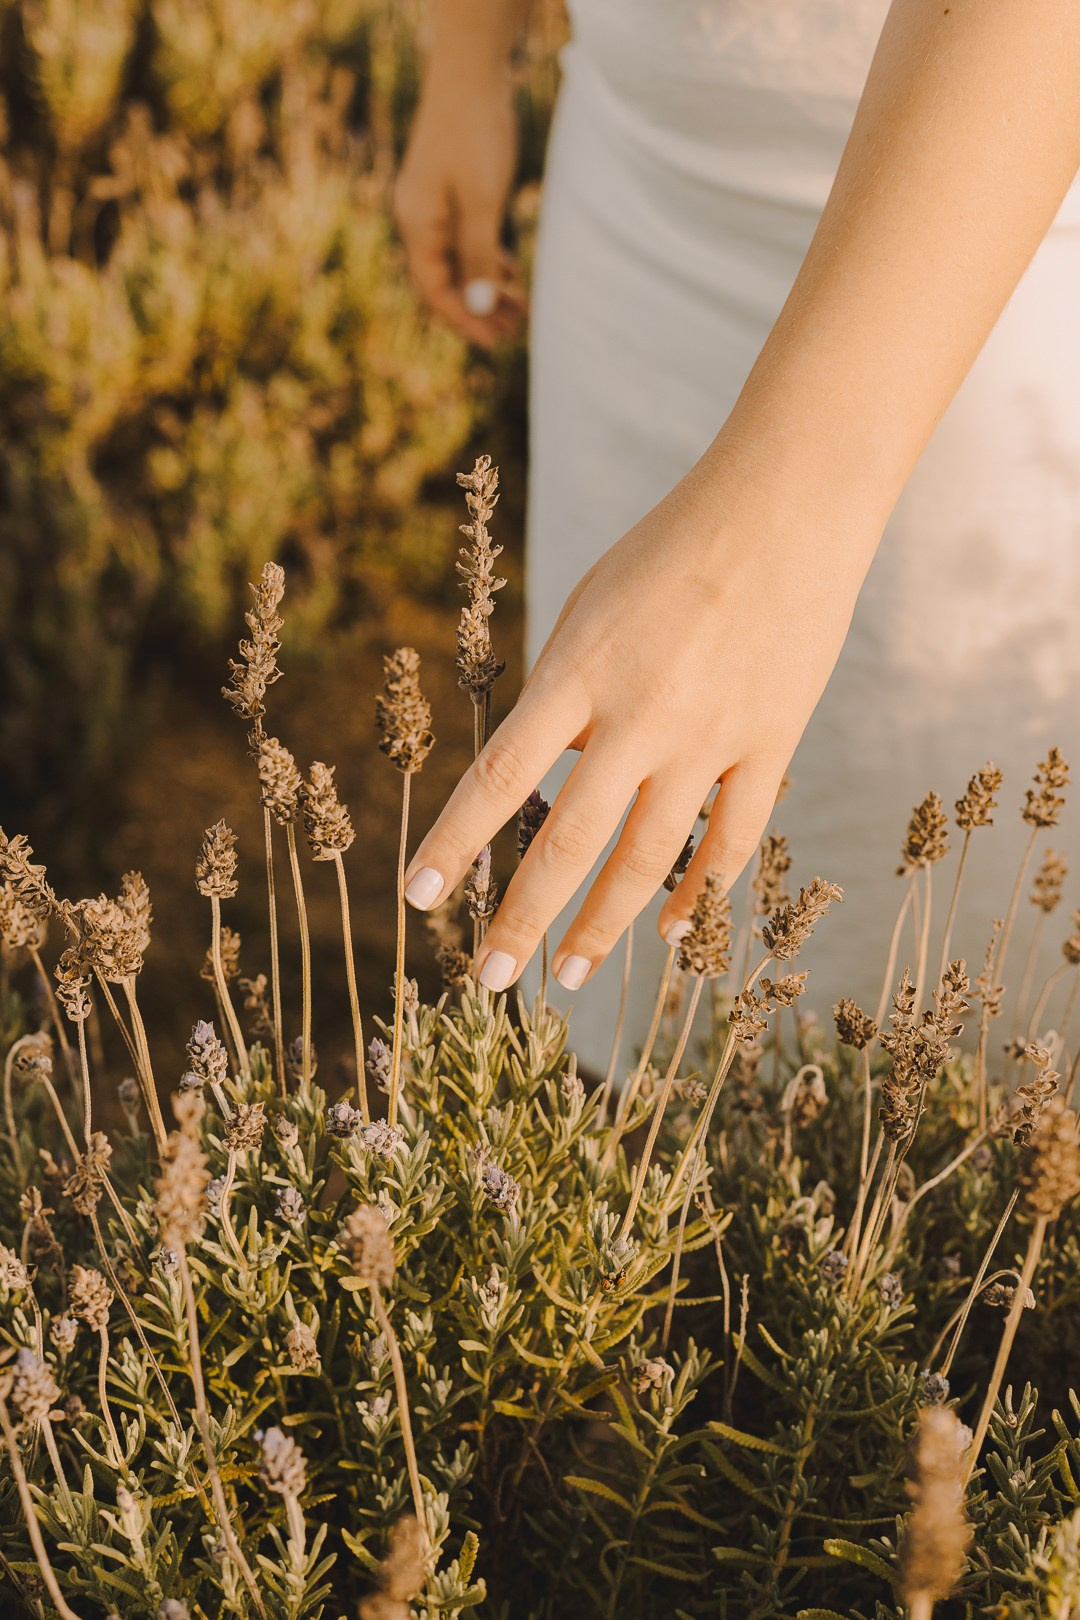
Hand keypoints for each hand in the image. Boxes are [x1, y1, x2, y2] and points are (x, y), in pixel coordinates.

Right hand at [394, 73, 525, 348]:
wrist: (471, 70)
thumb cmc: (476, 132)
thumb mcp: (482, 201)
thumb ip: (479, 256)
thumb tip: (477, 307)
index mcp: (417, 224)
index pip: (436, 291)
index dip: (465, 321)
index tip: (495, 342)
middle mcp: (418, 218)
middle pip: (446, 281)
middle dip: (479, 310)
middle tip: (515, 332)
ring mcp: (432, 204)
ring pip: (458, 261)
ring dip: (486, 288)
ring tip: (519, 310)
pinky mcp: (449, 190)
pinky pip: (464, 239)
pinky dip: (486, 260)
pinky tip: (510, 274)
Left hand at [403, 443, 874, 990]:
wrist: (786, 506)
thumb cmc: (669, 549)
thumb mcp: (588, 608)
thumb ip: (562, 696)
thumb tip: (544, 780)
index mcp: (579, 670)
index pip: (501, 777)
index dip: (454, 843)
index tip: (419, 896)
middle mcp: (640, 714)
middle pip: (568, 841)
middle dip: (521, 919)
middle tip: (490, 980)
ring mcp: (710, 735)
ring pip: (648, 858)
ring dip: (602, 929)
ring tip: (566, 978)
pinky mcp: (770, 744)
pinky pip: (731, 840)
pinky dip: (696, 892)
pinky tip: (669, 930)